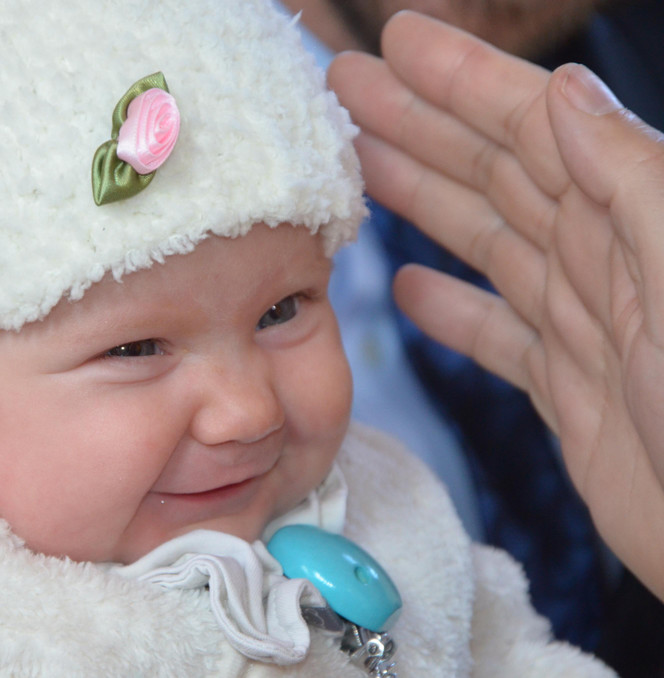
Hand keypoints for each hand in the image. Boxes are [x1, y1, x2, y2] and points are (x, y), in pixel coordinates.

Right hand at [328, 11, 663, 599]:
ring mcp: (584, 327)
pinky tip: (408, 293)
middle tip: (346, 88)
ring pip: (487, 243)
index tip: (399, 41)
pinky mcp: (571, 394)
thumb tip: (565, 94)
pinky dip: (452, 312)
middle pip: (493, 174)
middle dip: (417, 124)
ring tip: (358, 167)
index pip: (533, 127)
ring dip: (420, 200)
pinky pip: (500, 337)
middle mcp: (604, 262)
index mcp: (631, 219)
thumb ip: (633, 182)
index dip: (464, 80)